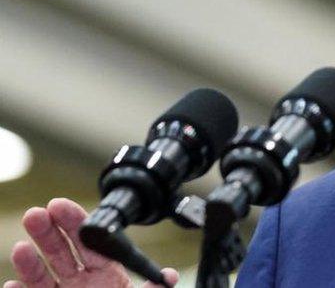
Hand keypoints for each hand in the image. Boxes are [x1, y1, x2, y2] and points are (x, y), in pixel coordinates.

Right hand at [4, 198, 178, 287]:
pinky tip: (13, 285)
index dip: (75, 222)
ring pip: (42, 276)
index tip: (59, 205)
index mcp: (106, 274)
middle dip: (48, 232)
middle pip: (62, 252)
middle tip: (36, 214)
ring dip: (30, 261)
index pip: (89, 242)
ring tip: (20, 247)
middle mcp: (80, 282)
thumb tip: (168, 276)